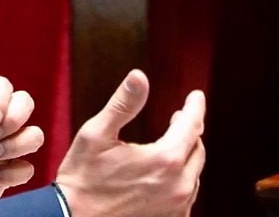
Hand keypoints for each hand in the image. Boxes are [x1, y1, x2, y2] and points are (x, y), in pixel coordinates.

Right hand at [55, 69, 205, 216]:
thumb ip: (123, 104)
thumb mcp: (96, 134)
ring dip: (186, 155)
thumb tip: (139, 75)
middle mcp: (178, 185)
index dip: (195, 106)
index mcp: (165, 160)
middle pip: (197, 149)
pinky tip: (168, 173)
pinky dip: (181, 179)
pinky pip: (186, 195)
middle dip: (190, 129)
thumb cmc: (81, 178)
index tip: (195, 95)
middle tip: (178, 117)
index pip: (192, 125)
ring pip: (194, 173)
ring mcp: (177, 206)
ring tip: (173, 142)